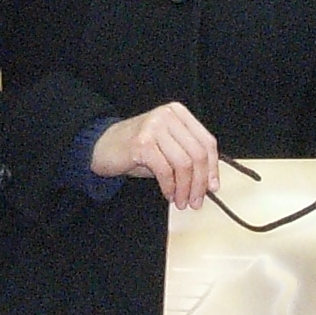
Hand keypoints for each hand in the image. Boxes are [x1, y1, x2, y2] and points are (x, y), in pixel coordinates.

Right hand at [89, 102, 218, 211]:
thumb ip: (187, 157)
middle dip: (200, 183)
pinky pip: (165, 170)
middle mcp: (167, 116)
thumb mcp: (167, 147)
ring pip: (183, 163)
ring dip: (185, 188)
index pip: (207, 142)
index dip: (212, 168)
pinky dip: (169, 187)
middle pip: (197, 153)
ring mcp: (154, 127)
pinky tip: (168, 194)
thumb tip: (210, 182)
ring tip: (182, 202)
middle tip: (196, 202)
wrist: (102, 146)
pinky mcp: (142, 143)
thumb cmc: (137, 149)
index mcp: (178, 113)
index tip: (213, 187)